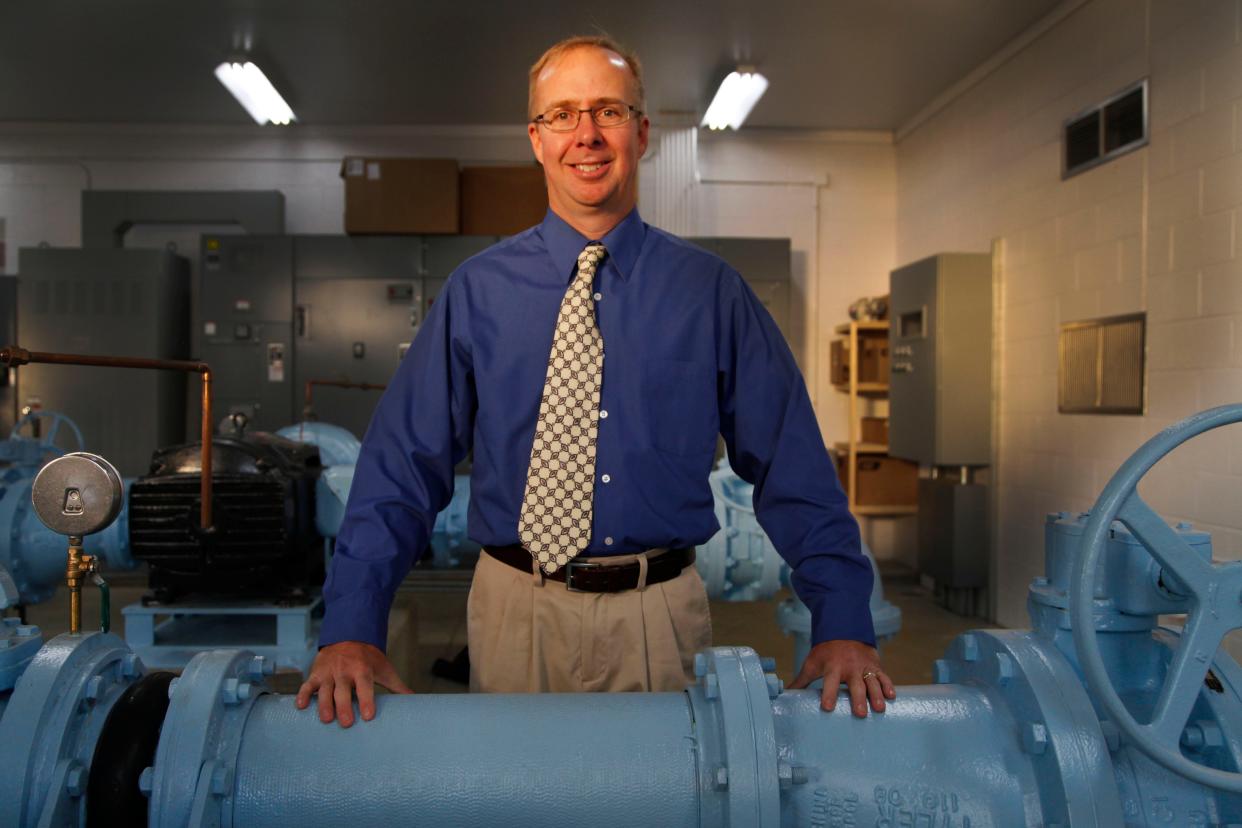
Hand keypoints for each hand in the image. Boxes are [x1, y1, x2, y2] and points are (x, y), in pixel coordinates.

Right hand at [295, 641, 412, 726]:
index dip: (366, 700)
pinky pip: (307, 684)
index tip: (368, 716)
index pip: (365, 686)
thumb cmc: (369, 659)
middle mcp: (344, 671)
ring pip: (324, 689)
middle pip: (343, 691)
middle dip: (344, 707)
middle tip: (346, 724)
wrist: (348, 636)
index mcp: (363, 670)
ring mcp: (329, 672)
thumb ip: (397, 686)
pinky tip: (300, 706)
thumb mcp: (384, 669)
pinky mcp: (316, 673)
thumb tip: (415, 700)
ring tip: (326, 720)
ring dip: (323, 704)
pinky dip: (303, 694)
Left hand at [788, 639, 895, 716]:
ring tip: (880, 709)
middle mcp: (850, 667)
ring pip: (872, 681)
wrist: (844, 630)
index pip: (829, 682)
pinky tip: (892, 696)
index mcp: (832, 667)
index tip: (827, 707)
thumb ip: (801, 681)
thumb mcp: (812, 663)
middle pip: (855, 685)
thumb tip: (785, 695)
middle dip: (858, 699)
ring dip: (877, 695)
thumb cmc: (826, 652)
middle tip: (860, 714)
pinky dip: (888, 685)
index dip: (828, 694)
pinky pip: (883, 675)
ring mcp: (864, 666)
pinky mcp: (875, 665)